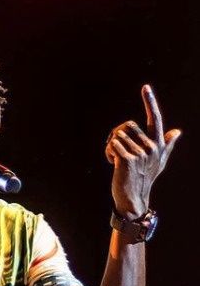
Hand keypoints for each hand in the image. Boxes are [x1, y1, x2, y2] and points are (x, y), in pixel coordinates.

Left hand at [105, 85, 180, 219]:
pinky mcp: (127, 159)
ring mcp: (139, 153)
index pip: (155, 119)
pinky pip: (112, 144)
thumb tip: (177, 131)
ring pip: (118, 135)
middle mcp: (151, 147)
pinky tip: (111, 162)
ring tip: (115, 158)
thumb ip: (167, 144)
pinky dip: (107, 152)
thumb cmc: (144, 178)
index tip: (145, 87)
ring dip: (111, 146)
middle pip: (128, 125)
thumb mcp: (159, 161)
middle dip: (117, 135)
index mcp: (158, 144)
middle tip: (117, 149)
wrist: (133, 198)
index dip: (150, 102)